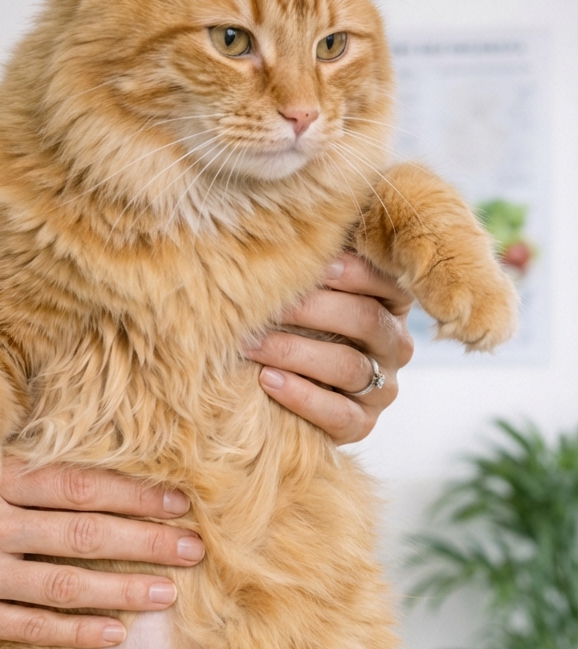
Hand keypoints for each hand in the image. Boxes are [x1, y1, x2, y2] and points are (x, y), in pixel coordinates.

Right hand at [0, 445, 203, 648]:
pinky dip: (74, 631)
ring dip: (122, 589)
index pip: (73, 483)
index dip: (130, 492)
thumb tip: (49, 430)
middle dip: (144, 539)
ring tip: (171, 593)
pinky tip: (115, 634)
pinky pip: (29, 627)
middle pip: (82, 532)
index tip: (179, 498)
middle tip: (196, 547)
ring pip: (65, 584)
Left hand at [245, 253, 413, 444]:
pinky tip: (267, 380)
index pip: (386, 282)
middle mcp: (395, 344)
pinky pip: (339, 414)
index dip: (355, 273)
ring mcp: (383, 388)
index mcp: (391, 303)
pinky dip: (301, 396)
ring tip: (253, 343)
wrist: (291, 399)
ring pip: (348, 367)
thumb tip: (287, 223)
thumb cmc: (298, 326)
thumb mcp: (312, 292)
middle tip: (267, 304)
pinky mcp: (362, 425)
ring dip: (295, 352)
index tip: (318, 263)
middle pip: (366, 321)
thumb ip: (312, 265)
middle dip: (313, 310)